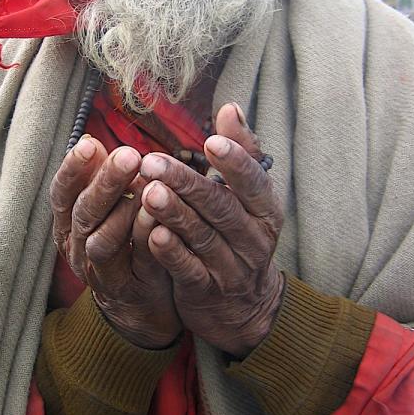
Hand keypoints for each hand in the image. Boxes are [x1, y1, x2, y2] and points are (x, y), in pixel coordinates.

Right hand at [49, 137, 181, 348]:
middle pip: (84, 214)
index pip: (61, 193)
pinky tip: (162, 220)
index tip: (90, 145)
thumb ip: (98, 180)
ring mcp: (101, 272)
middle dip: (105, 183)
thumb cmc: (124, 243)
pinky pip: (138, 265)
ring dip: (123, 213)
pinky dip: (148, 241)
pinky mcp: (130, 291)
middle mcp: (77, 248)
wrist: (139, 307)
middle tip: (129, 156)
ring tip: (146, 187)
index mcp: (67, 224)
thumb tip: (92, 143)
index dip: (72, 170)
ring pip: (103, 242)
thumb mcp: (105, 210)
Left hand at [138, 103, 283, 357]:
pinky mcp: (207, 291)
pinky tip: (151, 235)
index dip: (235, 162)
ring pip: (203, 237)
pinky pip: (189, 270)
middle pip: (221, 207)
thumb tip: (230, 108)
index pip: (254, 182)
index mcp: (265, 209)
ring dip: (175, 214)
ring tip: (148, 192)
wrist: (244, 306)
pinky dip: (171, 253)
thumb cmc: (239, 234)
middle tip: (152, 161)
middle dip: (187, 183)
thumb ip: (240, 152)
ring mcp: (232, 267)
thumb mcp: (248, 197)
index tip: (211, 141)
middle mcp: (254, 238)